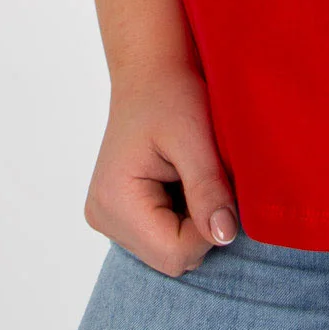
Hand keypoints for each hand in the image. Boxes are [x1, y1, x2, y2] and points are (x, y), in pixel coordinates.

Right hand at [84, 62, 238, 276]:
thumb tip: (224, 236)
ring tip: (188, 174)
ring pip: (169, 250)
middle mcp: (104, 217)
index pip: (174, 253)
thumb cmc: (171, 94)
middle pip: (171, 258)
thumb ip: (208, 189)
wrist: (150, 72)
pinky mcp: (120, 214)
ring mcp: (109, 218)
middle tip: (202, 175)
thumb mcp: (194, 137)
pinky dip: (181, 215)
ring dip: (192, 219)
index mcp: (115, 202)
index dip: (209, 229)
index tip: (216, 187)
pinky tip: (179, 180)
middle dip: (200, 225)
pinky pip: (162, 236)